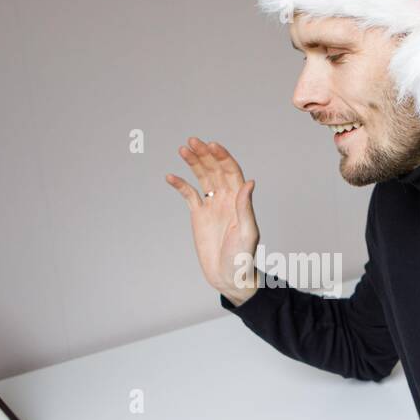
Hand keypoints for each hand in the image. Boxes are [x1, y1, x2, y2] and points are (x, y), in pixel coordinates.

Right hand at [167, 138, 259, 304]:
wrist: (229, 277)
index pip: (231, 171)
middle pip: (215, 170)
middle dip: (204, 155)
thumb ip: (246, 207)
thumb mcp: (247, 233)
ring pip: (202, 178)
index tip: (211, 146)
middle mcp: (226, 198)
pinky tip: (170, 176)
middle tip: (192, 142)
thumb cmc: (243, 258)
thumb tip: (249, 182)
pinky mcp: (199, 215)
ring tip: (182, 149)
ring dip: (193, 163)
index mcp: (239, 200)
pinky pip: (188, 195)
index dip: (222, 157)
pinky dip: (180, 184)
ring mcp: (212, 205)